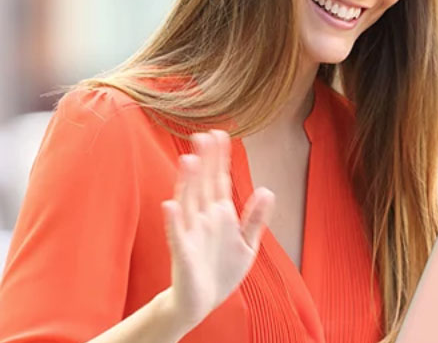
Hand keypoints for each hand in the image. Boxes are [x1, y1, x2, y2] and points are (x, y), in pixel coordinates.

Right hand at [161, 130, 274, 328]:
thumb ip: (255, 218)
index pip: (220, 180)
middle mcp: (203, 218)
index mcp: (220, 214)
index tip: (220, 134)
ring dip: (188, 183)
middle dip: (205, 162)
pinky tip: (170, 205)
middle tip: (203, 136)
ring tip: (189, 160)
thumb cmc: (221, 271)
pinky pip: (176, 235)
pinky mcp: (182, 253)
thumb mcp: (246, 244)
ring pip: (188, 203)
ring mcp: (191, 234)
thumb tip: (267, 190)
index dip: (220, 159)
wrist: (201, 303)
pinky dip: (173, 221)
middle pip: (204, 185)